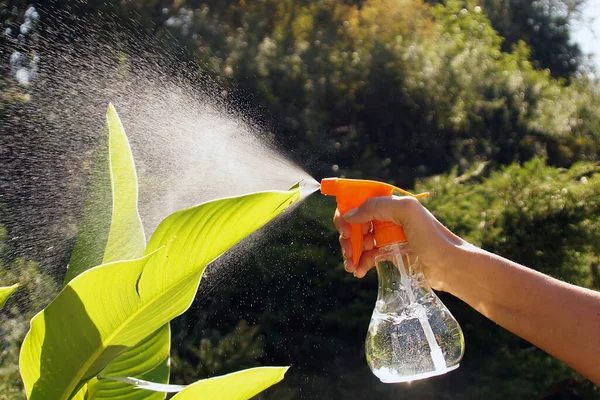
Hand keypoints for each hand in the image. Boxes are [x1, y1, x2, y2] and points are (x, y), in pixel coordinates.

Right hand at [334, 196, 465, 291]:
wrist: (448, 266)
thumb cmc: (432, 236)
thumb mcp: (406, 211)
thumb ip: (377, 207)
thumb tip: (349, 215)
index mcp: (390, 204)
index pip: (359, 202)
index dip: (346, 213)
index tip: (344, 228)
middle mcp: (386, 219)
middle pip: (355, 223)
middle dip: (347, 235)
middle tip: (348, 250)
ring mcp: (386, 237)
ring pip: (358, 241)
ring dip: (350, 251)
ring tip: (351, 264)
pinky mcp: (388, 255)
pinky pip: (366, 256)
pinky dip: (358, 263)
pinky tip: (357, 271)